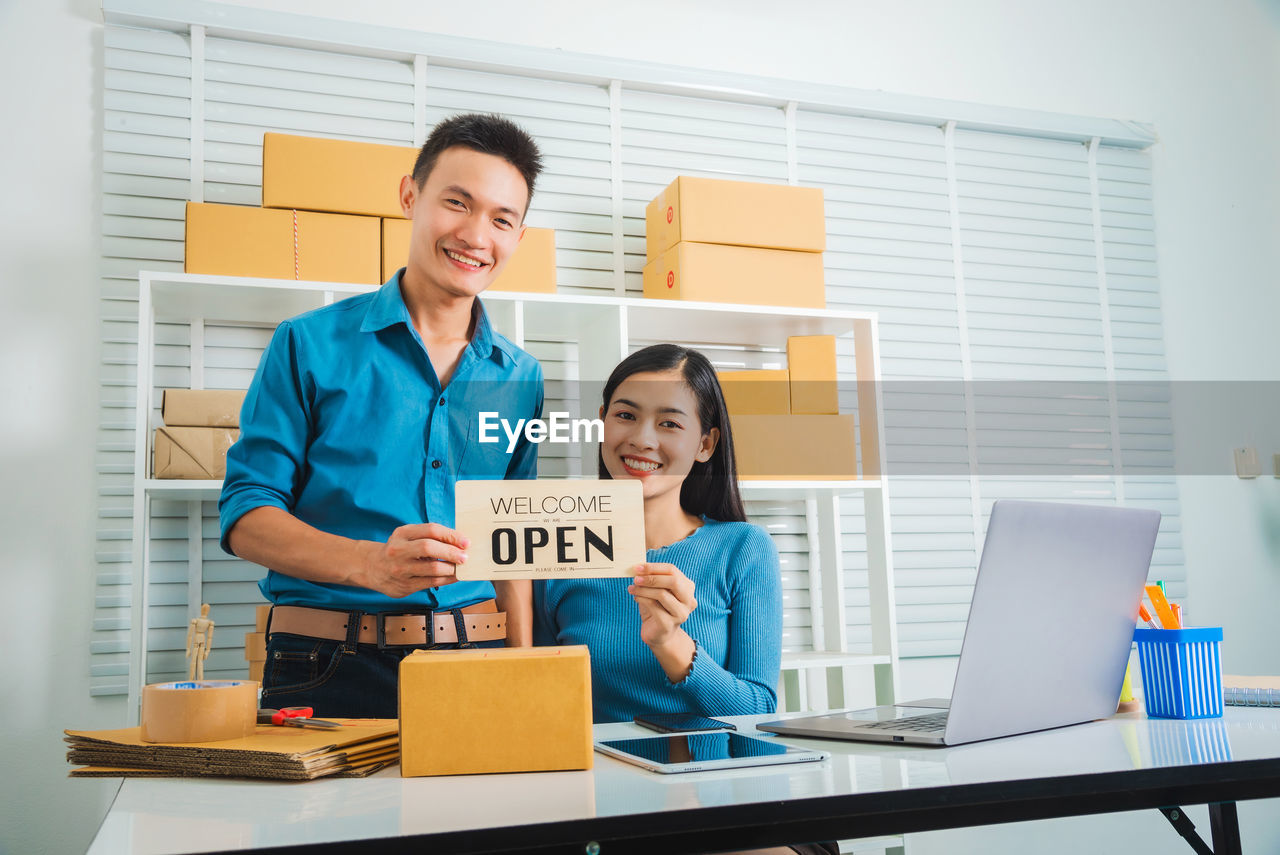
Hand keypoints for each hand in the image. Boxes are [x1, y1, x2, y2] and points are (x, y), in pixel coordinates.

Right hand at [354, 523, 468, 597]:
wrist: (372, 568)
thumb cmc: (398, 550)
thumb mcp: (408, 537)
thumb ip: (429, 537)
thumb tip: (459, 543)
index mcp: (402, 533)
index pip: (431, 530)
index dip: (451, 535)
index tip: (465, 542)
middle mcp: (399, 550)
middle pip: (429, 548)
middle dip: (451, 552)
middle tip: (465, 556)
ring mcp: (400, 569)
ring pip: (432, 568)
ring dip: (451, 568)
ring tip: (460, 567)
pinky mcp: (405, 586)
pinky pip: (431, 582)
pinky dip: (446, 579)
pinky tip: (453, 576)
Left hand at [629, 562, 696, 647]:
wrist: (659, 635)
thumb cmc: (657, 609)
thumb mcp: (657, 591)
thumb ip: (652, 579)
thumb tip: (639, 568)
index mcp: (688, 587)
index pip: (672, 570)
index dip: (654, 567)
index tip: (637, 567)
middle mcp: (689, 600)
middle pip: (673, 581)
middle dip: (651, 577)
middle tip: (635, 578)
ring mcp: (681, 613)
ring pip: (662, 594)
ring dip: (644, 589)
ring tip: (632, 588)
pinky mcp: (670, 624)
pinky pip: (654, 607)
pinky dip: (642, 599)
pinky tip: (635, 598)